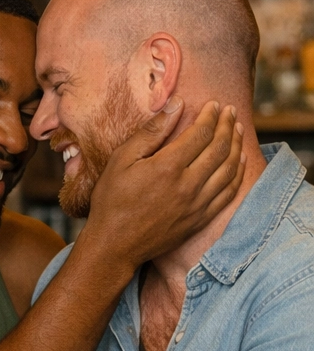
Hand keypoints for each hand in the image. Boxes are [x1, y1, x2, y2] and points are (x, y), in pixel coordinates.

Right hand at [86, 99, 245, 265]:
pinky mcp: (200, 219)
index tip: (213, 104)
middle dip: (226, 125)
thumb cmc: (111, 201)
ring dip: (236, 145)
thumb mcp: (121, 161)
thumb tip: (176, 105)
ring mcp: (197, 204)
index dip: (210, 116)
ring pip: (229, 168)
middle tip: (230, 111)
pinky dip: (238, 173)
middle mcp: (188, 185)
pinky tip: (239, 161)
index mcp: (168, 167)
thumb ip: (150, 133)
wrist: (113, 245)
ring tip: (236, 130)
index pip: (201, 133)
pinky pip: (228, 192)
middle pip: (219, 148)